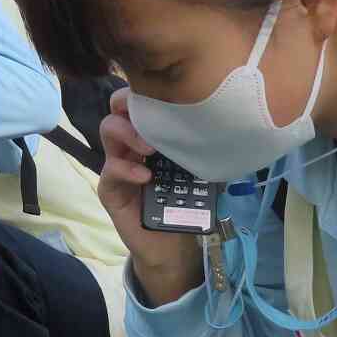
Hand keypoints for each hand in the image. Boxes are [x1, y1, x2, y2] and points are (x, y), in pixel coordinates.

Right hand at [98, 85, 201, 302]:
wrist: (172, 244)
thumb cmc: (184, 204)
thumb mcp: (199, 173)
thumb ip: (205, 152)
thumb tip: (228, 131)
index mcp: (150, 136)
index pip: (139, 103)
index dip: (143, 92)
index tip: (162, 92)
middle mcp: (130, 145)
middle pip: (118, 109)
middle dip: (130, 105)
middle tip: (152, 118)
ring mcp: (117, 164)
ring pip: (108, 131)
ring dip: (128, 133)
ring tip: (149, 147)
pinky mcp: (110, 188)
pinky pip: (111, 171)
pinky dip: (127, 170)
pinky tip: (146, 177)